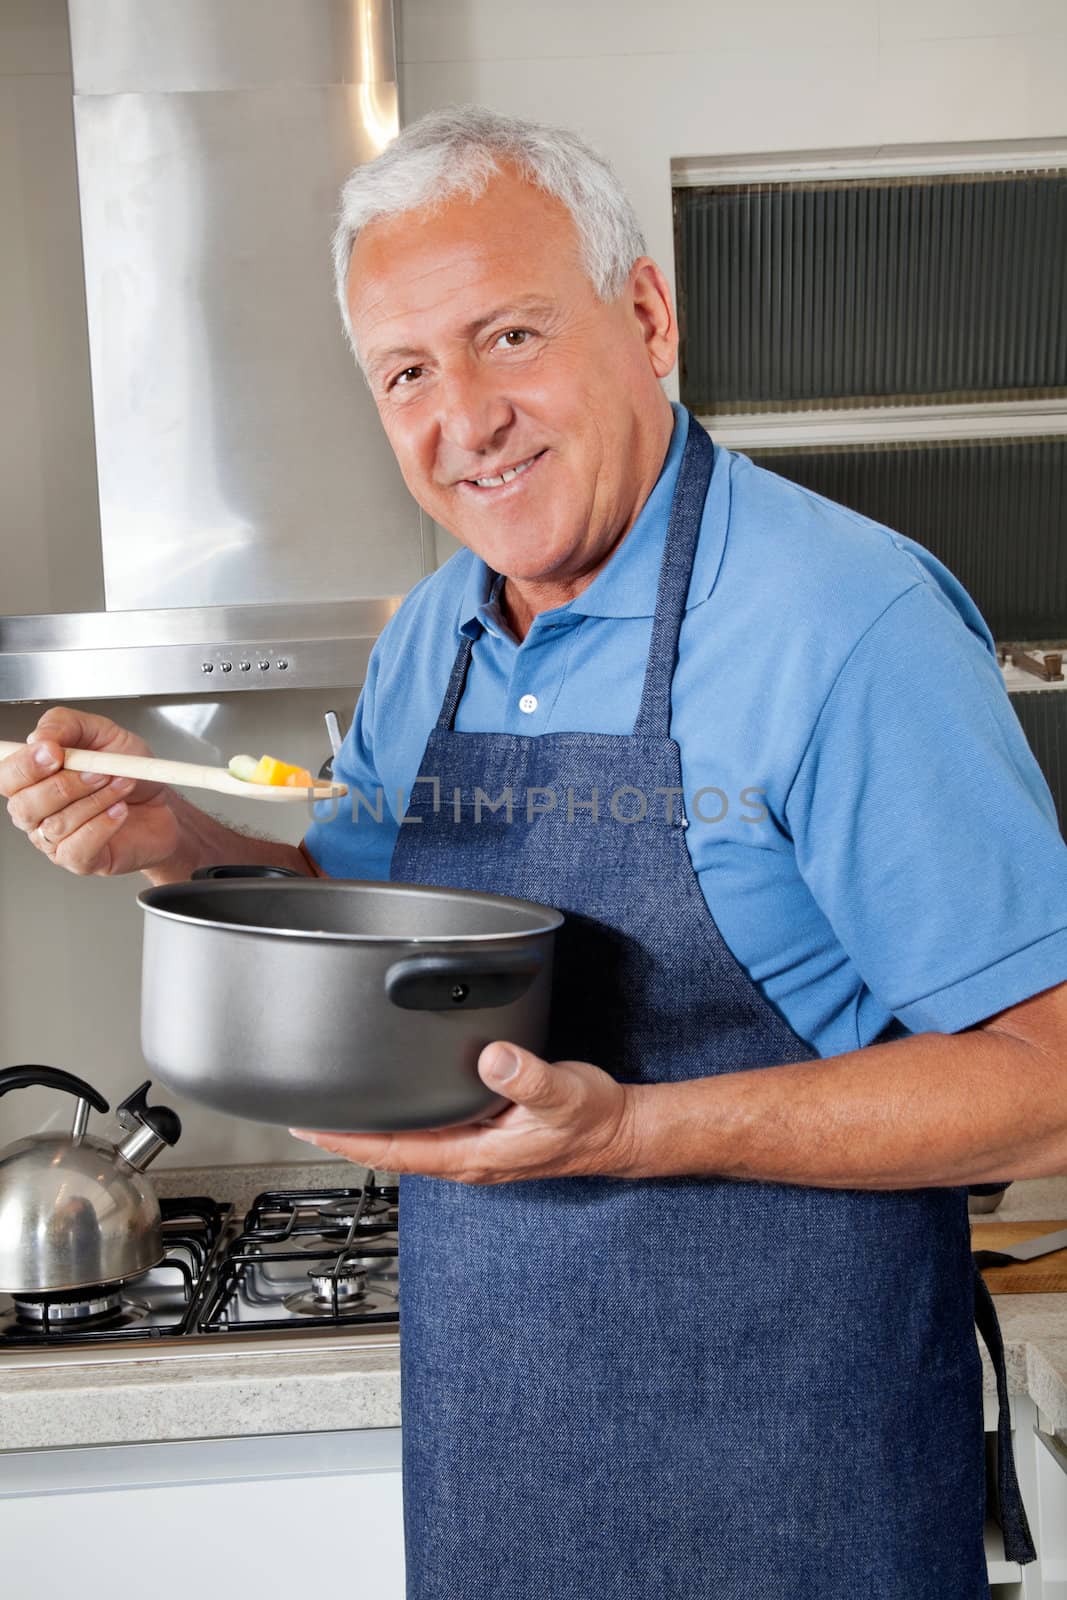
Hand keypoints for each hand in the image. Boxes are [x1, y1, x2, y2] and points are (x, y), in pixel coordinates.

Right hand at [1, 707, 181, 875]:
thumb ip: (65, 724)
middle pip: (24, 806)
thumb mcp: (101, 732)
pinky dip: (103, 825)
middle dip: (66, 785)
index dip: (25, 766)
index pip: (6, 777)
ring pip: (57, 825)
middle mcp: (37, 812)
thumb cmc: (127, 771)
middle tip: (100, 771)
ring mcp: (55, 840)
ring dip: (95, 800)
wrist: (162, 804)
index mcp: (33, 779)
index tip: (55, 751)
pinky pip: (78, 848)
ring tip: (121, 784)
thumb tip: (39, 736)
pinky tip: (119, 810)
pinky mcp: (80, 860)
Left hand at [291, 1043, 640, 1183]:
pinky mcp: (480, 1139)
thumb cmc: (592, 1119)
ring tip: (331, 1112)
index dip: (345, 1140)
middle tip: (300, 1115)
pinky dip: (395, 1124)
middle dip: (342, 1137)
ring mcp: (471, 1153)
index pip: (392, 1152)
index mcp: (473, 1155)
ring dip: (365, 1133)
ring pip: (402, 1147)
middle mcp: (465, 1160)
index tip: (308, 1126)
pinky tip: (388, 1107)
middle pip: (386, 1154)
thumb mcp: (563, 1093)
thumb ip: (527, 1076)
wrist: (618, 1132)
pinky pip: (424, 1136)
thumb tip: (493, 1058)